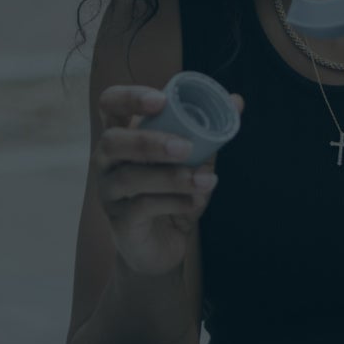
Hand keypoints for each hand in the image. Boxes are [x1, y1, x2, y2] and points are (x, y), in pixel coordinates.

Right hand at [94, 85, 241, 276]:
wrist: (162, 246)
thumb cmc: (173, 193)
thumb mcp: (194, 161)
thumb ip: (209, 132)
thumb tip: (237, 101)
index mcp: (122, 135)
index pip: (110, 104)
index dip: (129, 97)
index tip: (160, 100)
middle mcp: (107, 161)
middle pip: (112, 141)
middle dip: (149, 141)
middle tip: (186, 147)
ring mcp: (109, 191)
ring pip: (130, 177)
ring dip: (172, 177)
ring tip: (205, 180)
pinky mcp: (120, 221)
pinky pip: (142, 207)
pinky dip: (174, 202)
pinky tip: (195, 203)